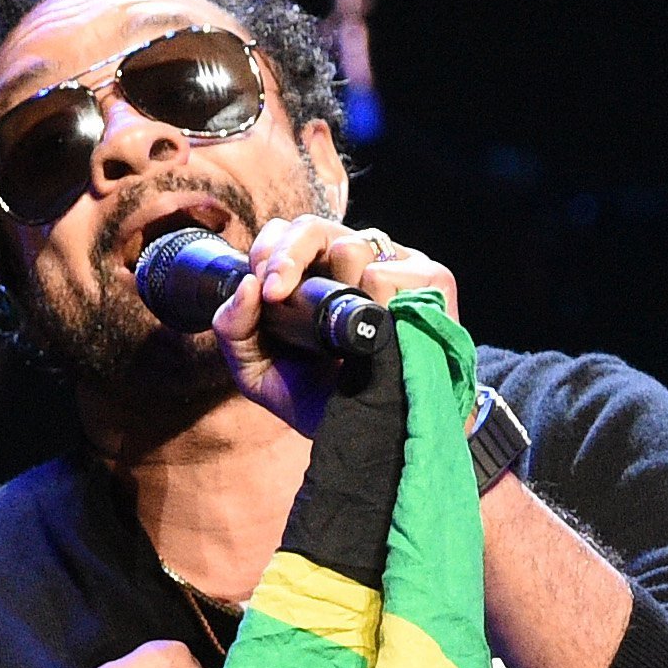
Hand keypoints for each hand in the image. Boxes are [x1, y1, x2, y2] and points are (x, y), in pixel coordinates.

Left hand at [212, 215, 460, 437]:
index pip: (289, 233)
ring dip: (334, 285)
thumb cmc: (323, 402)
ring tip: (340, 334)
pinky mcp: (431, 283)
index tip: (263, 290)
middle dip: (288, 255)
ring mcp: (395, 268)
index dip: (270, 250)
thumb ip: (236, 332)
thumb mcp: (261, 373)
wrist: (376, 440)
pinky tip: (377, 331)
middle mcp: (356, 262)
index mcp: (319, 274)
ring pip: (351, 244)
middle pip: (314, 226)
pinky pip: (387, 272)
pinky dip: (374, 298)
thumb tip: (246, 286)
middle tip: (275, 293)